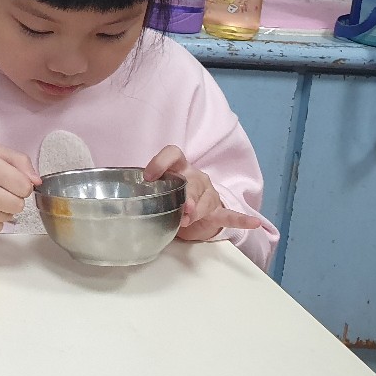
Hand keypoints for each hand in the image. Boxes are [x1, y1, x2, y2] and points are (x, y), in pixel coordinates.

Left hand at [143, 145, 262, 241]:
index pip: (173, 153)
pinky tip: (253, 222)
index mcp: (179, 167)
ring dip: (196, 211)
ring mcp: (209, 193)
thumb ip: (145, 190)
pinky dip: (241, 220)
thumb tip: (122, 198)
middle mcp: (196, 177)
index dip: (161, 162)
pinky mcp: (218, 211)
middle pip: (193, 181)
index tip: (148, 176)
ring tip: (186, 220)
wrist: (191, 209)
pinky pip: (231, 215)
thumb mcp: (157, 189)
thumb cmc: (170, 195)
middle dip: (187, 195)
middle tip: (181, 208)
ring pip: (206, 200)